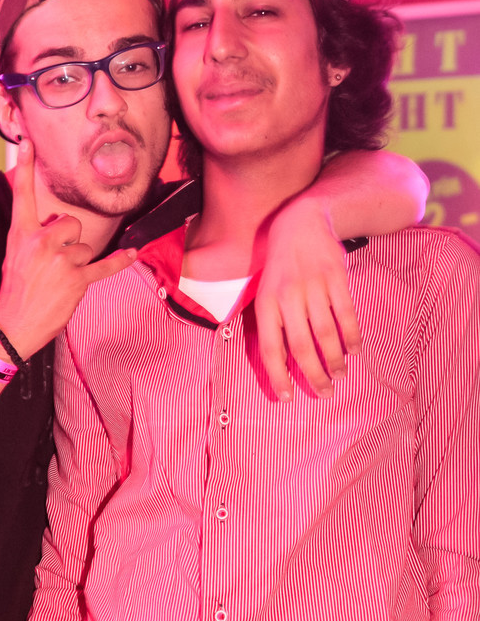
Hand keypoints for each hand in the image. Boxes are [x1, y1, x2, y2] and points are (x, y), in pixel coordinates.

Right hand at [0, 141, 135, 356]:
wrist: (13, 325)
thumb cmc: (15, 290)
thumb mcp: (14, 255)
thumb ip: (34, 234)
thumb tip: (59, 223)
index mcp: (21, 234)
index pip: (22, 195)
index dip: (24, 168)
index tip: (26, 142)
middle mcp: (42, 242)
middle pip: (72, 222)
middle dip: (69, 239)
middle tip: (55, 261)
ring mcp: (62, 261)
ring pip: (86, 246)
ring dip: (79, 262)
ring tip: (61, 279)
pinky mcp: (78, 280)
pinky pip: (105, 265)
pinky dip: (120, 261)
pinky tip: (132, 254)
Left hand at [255, 197, 360, 400]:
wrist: (302, 222)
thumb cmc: (281, 267)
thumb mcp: (266, 292)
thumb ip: (273, 324)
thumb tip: (282, 363)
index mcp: (266, 304)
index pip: (270, 348)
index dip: (278, 376)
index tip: (288, 398)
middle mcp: (288, 296)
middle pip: (302, 346)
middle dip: (314, 375)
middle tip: (324, 393)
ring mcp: (313, 286)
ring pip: (326, 333)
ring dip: (335, 359)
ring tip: (339, 374)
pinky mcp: (336, 277)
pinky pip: (346, 314)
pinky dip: (352, 336)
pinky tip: (355, 350)